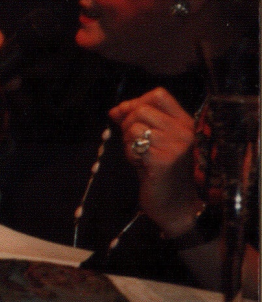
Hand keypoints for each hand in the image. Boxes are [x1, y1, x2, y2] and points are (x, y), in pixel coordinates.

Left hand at [109, 87, 201, 236]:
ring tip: (140, 156)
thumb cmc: (163, 172)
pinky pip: (133, 145)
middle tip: (133, 143)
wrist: (176, 206)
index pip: (159, 95)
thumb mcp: (154, 141)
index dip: (136, 101)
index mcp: (186, 123)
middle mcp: (185, 132)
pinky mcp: (164, 160)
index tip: (123, 115)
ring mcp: (176, 146)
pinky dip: (130, 154)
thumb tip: (116, 110)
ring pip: (135, 126)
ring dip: (128, 141)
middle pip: (141, 109)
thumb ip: (139, 122)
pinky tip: (141, 165)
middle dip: (127, 123)